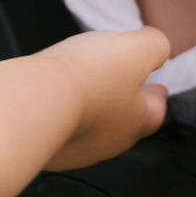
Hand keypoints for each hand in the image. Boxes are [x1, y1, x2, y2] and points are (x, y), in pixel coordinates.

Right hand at [39, 28, 168, 169]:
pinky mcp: (45, 149)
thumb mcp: (137, 49)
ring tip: (85, 91)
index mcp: (136, 121)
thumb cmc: (87, 80)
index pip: (156, 112)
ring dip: (90, 111)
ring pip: (89, 129)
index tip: (159, 88)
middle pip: (122, 124)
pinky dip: (59, 116)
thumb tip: (159, 48)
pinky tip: (53, 101)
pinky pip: (58, 131)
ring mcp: (74, 150)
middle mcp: (107, 143)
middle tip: (122, 89)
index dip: (158, 97)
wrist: (36, 100)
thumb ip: (155, 46)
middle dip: (124, 105)